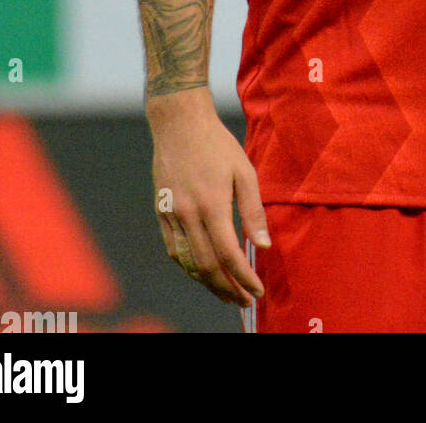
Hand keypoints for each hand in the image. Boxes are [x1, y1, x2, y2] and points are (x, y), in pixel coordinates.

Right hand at [147, 87, 270, 306]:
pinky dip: (189, 267)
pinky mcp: (161, 212)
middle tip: (243, 300)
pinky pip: (174, 250)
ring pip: (187, 263)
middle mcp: (188, 214)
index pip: (228, 254)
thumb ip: (253, 211)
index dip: (243, 277)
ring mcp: (171, 215)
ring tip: (225, 292)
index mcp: (212, 204)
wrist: (179, 124)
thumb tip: (264, 245)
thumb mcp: (244, 172)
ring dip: (207, 283)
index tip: (256, 291)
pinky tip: (202, 271)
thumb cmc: (218, 145)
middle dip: (226, 288)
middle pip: (206, 266)